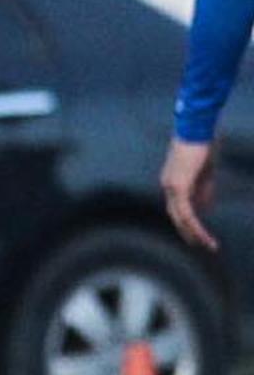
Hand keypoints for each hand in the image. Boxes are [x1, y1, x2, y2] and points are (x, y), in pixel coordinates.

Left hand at [161, 137, 218, 252]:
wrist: (197, 128)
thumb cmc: (202, 146)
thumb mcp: (205, 172)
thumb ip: (203, 190)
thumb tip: (204, 208)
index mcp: (172, 182)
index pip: (177, 208)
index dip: (188, 222)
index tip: (199, 235)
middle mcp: (167, 186)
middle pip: (176, 216)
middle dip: (188, 232)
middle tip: (201, 245)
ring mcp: (171, 186)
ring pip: (180, 217)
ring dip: (194, 232)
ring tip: (207, 244)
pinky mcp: (178, 185)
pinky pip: (185, 211)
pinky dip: (194, 224)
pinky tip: (203, 234)